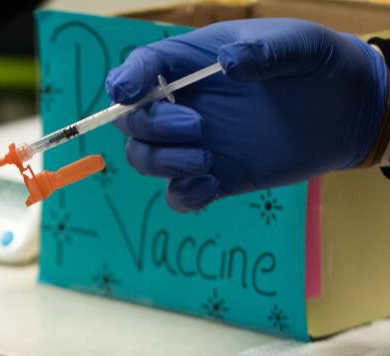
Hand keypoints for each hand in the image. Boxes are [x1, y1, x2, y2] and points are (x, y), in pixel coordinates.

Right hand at [105, 19, 387, 211]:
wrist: (344, 108)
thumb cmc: (313, 64)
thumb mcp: (297, 45)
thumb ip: (265, 51)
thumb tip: (228, 65)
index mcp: (191, 63)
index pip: (142, 66)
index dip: (125, 79)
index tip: (127, 92)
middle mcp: (181, 104)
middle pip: (132, 120)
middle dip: (150, 127)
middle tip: (197, 128)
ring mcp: (192, 143)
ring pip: (144, 158)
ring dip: (162, 162)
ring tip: (206, 160)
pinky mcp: (212, 175)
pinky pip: (177, 194)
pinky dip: (183, 196)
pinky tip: (210, 187)